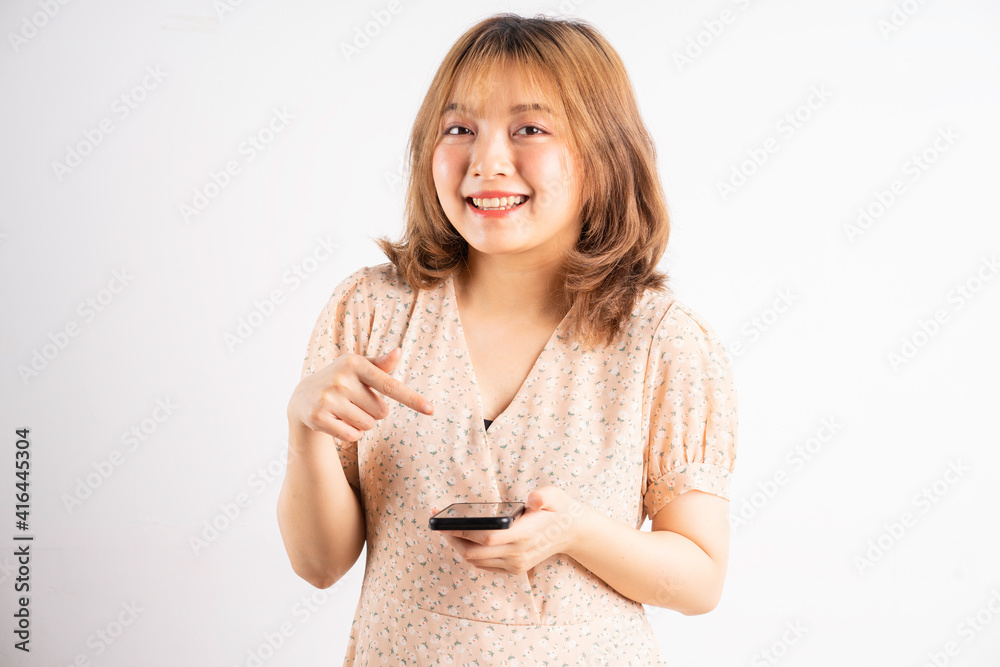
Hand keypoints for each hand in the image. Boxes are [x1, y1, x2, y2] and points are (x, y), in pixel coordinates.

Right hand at [287, 348, 433, 442]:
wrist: (303, 396)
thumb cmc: (341, 380)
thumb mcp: (358, 368)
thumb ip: (380, 365)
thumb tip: (398, 351)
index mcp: (355, 363)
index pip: (390, 385)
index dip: (412, 399)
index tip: (431, 409)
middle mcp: (341, 378)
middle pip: (381, 412)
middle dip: (372, 412)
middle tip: (354, 402)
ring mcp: (328, 398)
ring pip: (367, 425)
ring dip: (361, 424)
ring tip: (345, 411)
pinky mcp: (318, 416)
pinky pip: (352, 436)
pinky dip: (350, 434)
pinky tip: (337, 422)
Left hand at [433, 486, 587, 574]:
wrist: (572, 531)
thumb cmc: (558, 509)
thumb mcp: (555, 496)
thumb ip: (545, 496)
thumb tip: (534, 499)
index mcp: (523, 535)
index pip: (486, 537)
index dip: (462, 531)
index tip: (445, 521)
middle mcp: (517, 554)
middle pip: (474, 553)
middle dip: (452, 540)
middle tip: (439, 524)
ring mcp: (515, 564)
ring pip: (475, 561)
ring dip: (458, 547)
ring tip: (447, 530)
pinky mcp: (513, 568)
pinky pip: (483, 565)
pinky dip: (469, 554)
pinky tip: (462, 539)